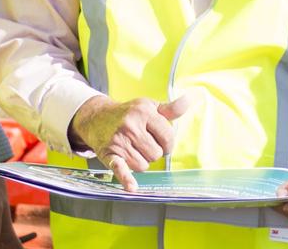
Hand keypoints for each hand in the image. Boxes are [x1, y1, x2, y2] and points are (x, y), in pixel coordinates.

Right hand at [69, 95, 190, 190]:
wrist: (97, 118)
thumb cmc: (129, 113)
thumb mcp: (149, 107)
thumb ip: (171, 108)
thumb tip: (189, 99)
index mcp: (144, 112)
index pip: (168, 137)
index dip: (168, 142)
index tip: (161, 140)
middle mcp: (131, 126)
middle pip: (156, 154)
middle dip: (153, 152)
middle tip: (144, 143)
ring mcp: (119, 141)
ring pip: (143, 165)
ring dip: (141, 161)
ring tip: (133, 149)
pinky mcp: (109, 154)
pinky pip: (120, 169)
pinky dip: (126, 179)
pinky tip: (132, 187)